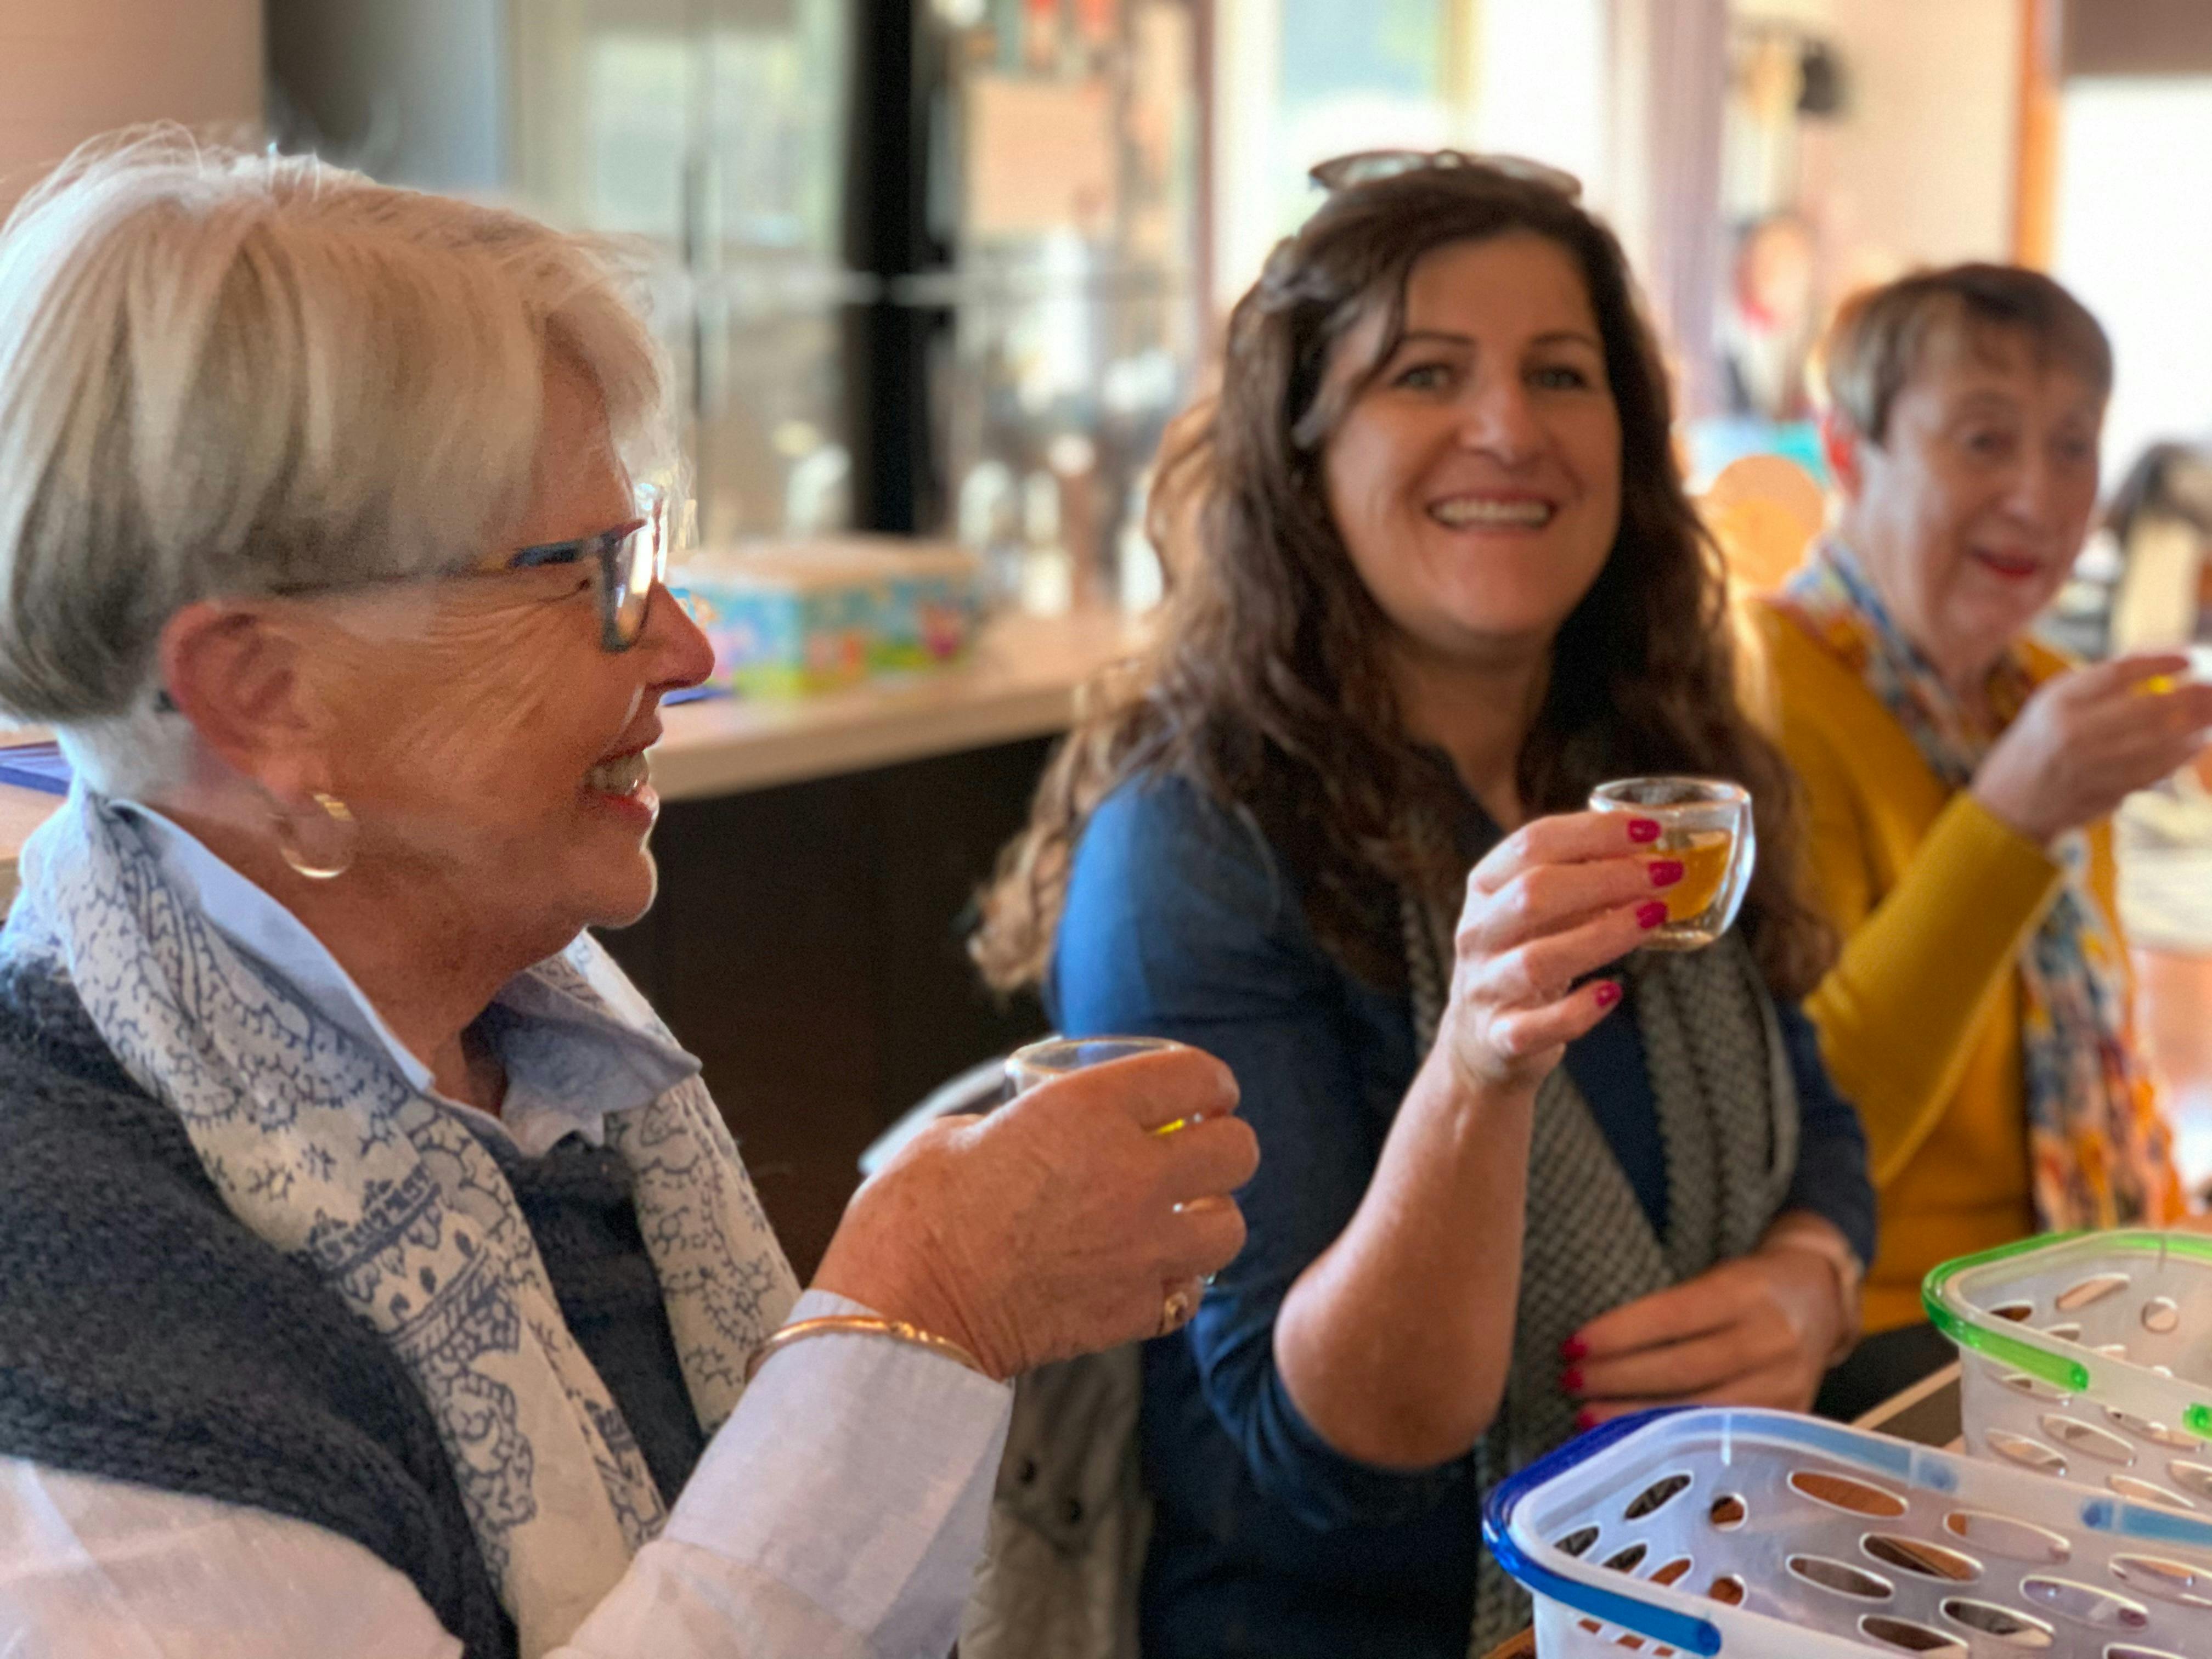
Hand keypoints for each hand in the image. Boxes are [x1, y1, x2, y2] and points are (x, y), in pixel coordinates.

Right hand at [812, 1045, 1257, 1378]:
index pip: (1198, 1076)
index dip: (1209, 1083)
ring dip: (1209, 1219)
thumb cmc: (913, 1213)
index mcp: (1089, 1109)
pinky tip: (1144, 1272)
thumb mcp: (961, 1133)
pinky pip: (1189, 1291)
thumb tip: (1031, 1134)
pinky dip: (1177, 1281)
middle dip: (1222, 1147)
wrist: (903, 1312)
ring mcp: (1140, 1248)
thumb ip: (1020, 1125)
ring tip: (1177, 1219)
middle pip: (1237, 1151)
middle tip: (1196, 1153)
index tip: (1204, 1094)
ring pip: (1229, 1227)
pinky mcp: (1131, 1310)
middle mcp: (1132, 1174)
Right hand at [1441, 811, 1683, 1090]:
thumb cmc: (1521, 961)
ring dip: (1603, 936)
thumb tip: (1648, 852)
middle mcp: (1477, 933)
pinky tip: (1613, 993)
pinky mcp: (1500, 1038)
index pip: (1531, 844)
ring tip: (1655, 918)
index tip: (1649, 830)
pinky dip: (1578, 1011)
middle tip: (1665, 874)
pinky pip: (1537, 1027)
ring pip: (1536, 960)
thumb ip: (1578, 881)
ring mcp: (1484, 987)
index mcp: (1485, 888)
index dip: (1593, 832)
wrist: (1479, 1043)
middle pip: (1532, 893)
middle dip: (1606, 878)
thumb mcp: (1536, 913)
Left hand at [1560, 1237, 1850, 1424]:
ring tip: (1587, 1416)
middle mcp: (1771, 1340)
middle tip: (1570, 1383)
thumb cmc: (1749, 1287)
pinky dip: (1673, 1441)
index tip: (1573, 1345)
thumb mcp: (1715, 1279)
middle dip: (1618, 1380)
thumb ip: (1668, 1314)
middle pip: (1683, 1368)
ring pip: (1700, 1410)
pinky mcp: (1788, 1419)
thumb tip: (1593, 1349)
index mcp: (1748, 1293)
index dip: (1619, 1333)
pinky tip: (1636, 1440)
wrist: (1820, 1298)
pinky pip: (1723, 1436)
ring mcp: (1784, 1386)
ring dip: (1636, 1417)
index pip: (1673, 1315)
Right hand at [1972, 654, 2211, 845]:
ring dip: (2195, 727)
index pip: (2119, 673)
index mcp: (2058, 702)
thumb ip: (2099, 684)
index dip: (2160, 663)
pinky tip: (2195, 743)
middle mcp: (2073, 732)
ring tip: (2210, 715)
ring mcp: (2091, 766)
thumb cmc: (2040, 742)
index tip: (2188, 658)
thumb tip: (2162, 664)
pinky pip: (2157, 771)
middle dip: (2191, 696)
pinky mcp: (2105, 792)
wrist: (2009, 802)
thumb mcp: (2053, 703)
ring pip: (2160, 743)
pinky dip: (2181, 755)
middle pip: (2148, 708)